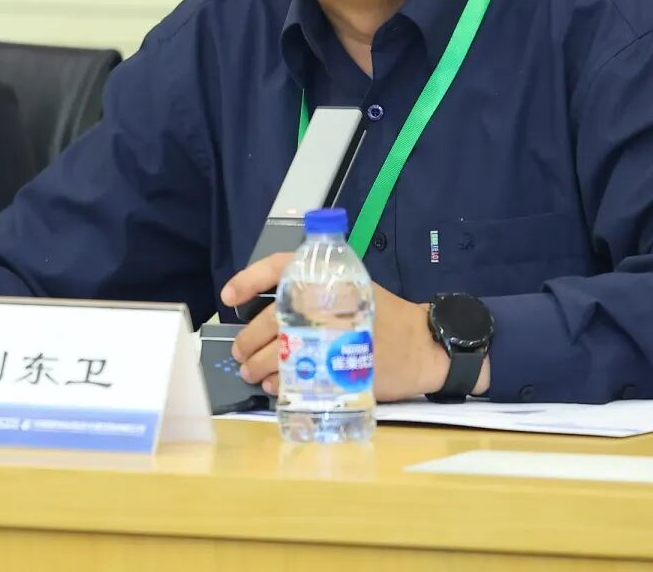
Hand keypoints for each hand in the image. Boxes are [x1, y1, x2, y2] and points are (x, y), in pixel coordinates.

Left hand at [221, 257, 489, 400]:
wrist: (424, 346)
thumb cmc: (387, 316)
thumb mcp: (355, 288)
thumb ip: (317, 292)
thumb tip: (270, 310)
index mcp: (330, 278)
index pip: (281, 267)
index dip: (250, 279)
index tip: (229, 297)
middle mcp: (327, 302)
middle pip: (270, 319)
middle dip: (248, 340)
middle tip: (240, 354)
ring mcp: (331, 336)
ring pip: (277, 352)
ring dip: (257, 366)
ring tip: (253, 373)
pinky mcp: (338, 368)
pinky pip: (295, 378)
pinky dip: (278, 383)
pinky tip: (276, 386)